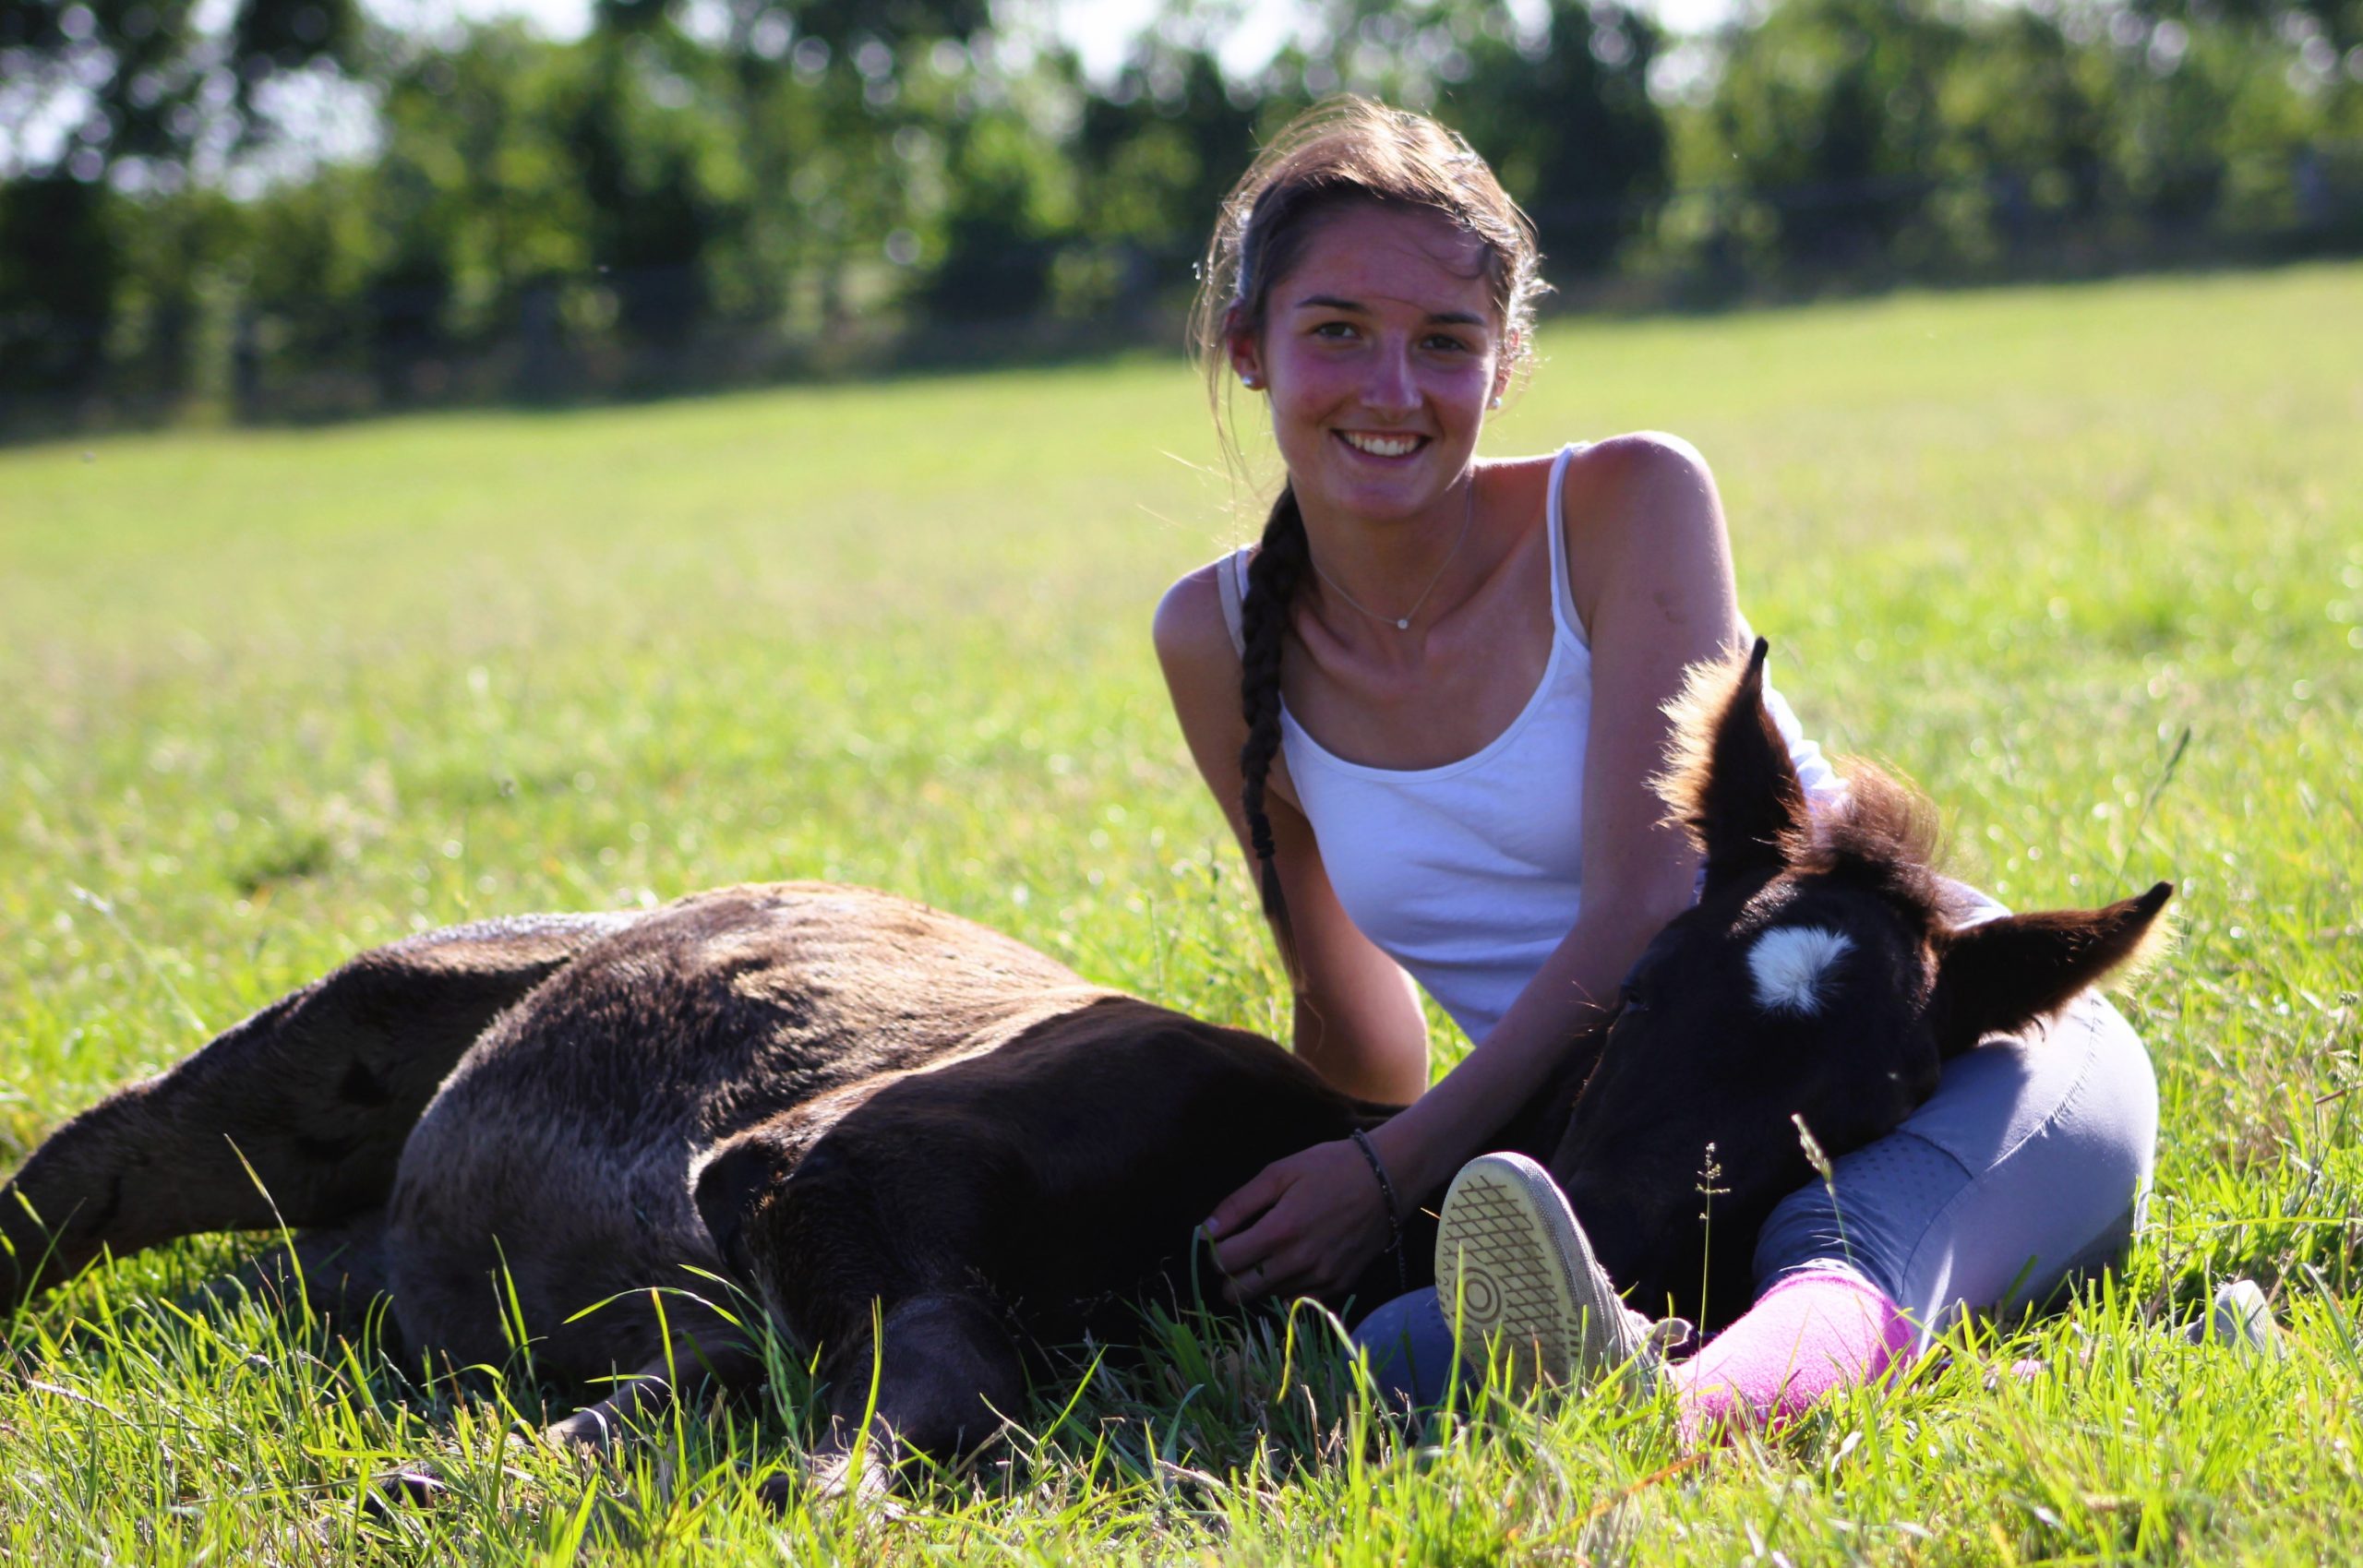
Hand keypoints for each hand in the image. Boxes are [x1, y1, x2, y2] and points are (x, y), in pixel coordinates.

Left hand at [1201, 1138, 1393, 1303]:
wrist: (1386, 1180)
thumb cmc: (1329, 1168)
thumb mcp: (1279, 1172)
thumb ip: (1239, 1203)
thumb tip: (1207, 1229)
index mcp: (1279, 1231)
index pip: (1225, 1262)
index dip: (1213, 1252)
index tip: (1218, 1241)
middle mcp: (1298, 1262)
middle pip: (1239, 1292)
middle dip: (1228, 1276)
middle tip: (1236, 1253)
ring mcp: (1320, 1278)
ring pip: (1267, 1297)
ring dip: (1257, 1281)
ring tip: (1267, 1253)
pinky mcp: (1338, 1285)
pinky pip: (1298, 1300)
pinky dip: (1286, 1287)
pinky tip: (1291, 1264)